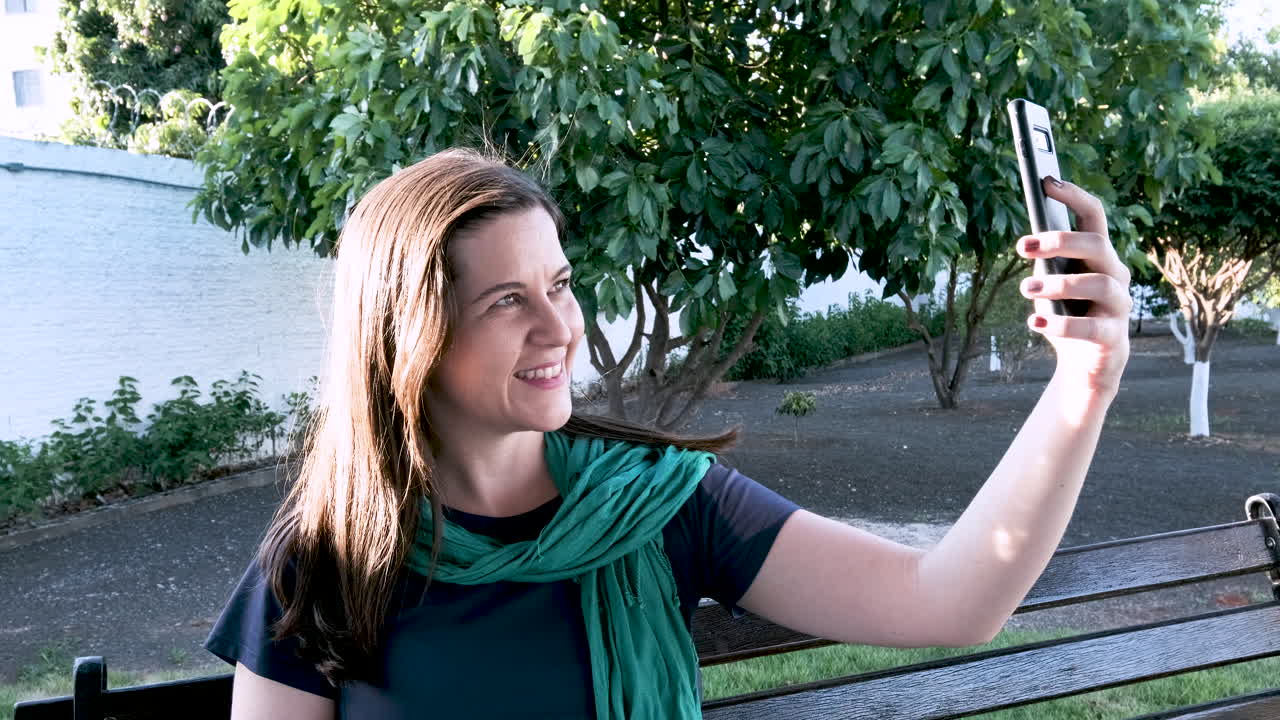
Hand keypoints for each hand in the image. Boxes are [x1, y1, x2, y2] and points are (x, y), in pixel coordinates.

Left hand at [1016, 177, 1130, 396]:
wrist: (1085, 363)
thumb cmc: (1068, 313)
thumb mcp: (1053, 282)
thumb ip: (1047, 261)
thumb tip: (1029, 240)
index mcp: (1100, 256)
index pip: (1094, 216)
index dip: (1074, 195)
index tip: (1046, 182)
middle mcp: (1116, 276)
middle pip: (1097, 245)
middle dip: (1060, 240)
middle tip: (1022, 245)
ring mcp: (1119, 307)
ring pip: (1098, 284)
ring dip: (1058, 283)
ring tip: (1025, 288)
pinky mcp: (1113, 337)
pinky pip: (1091, 329)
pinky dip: (1060, 325)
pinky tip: (1034, 323)